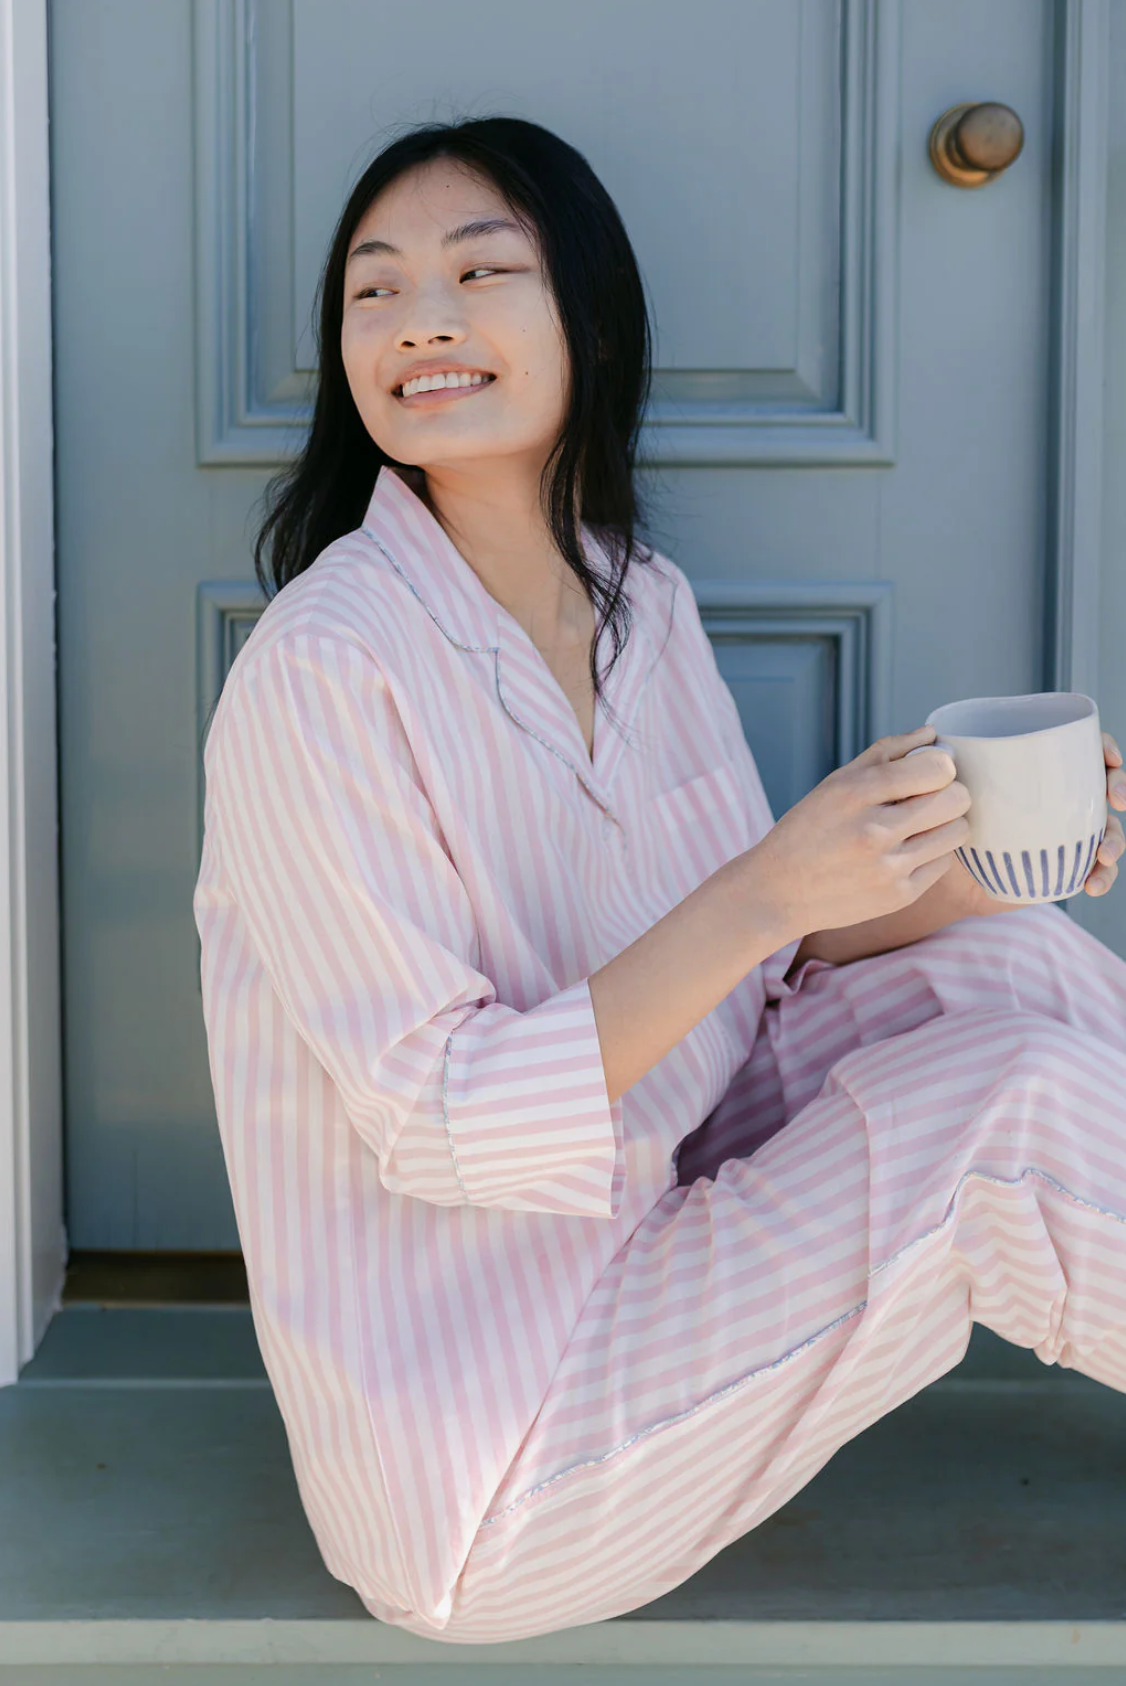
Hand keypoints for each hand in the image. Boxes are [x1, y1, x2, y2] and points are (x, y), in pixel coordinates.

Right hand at [750, 724, 970, 940]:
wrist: (778, 892)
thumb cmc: (807, 830)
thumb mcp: (835, 783)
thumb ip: (886, 753)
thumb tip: (932, 734)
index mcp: (856, 793)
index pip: (937, 768)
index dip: (942, 766)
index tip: (931, 772)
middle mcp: (874, 831)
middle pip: (956, 799)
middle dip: (950, 793)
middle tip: (931, 798)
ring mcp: (888, 867)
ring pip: (957, 832)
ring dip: (947, 823)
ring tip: (922, 825)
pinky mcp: (898, 896)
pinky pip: (943, 864)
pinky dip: (932, 853)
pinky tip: (907, 851)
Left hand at [946, 725, 1125, 911]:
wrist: (947, 874)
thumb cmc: (946, 821)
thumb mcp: (942, 791)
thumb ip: (940, 763)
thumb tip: (930, 739)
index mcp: (1037, 771)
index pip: (1082, 749)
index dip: (1104, 748)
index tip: (1109, 760)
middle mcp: (1058, 797)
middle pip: (1104, 784)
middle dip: (1119, 787)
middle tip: (1116, 801)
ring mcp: (1066, 831)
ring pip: (1108, 828)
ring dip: (1115, 840)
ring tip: (1102, 856)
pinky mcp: (1066, 863)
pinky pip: (1097, 868)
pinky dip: (1103, 876)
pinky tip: (1091, 885)